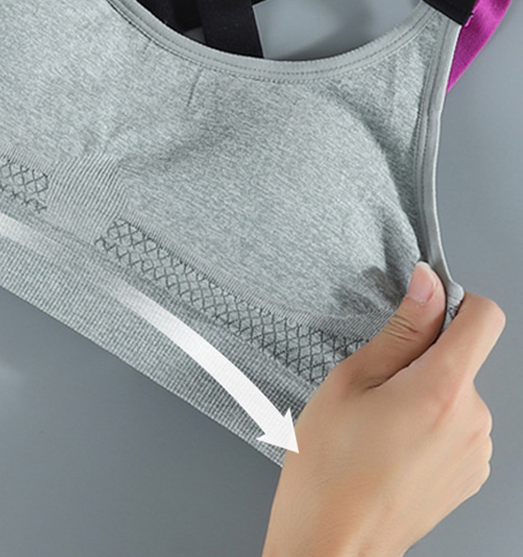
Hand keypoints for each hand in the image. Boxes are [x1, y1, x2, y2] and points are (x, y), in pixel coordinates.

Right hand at [261, 262, 505, 556]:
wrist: (333, 543)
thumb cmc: (329, 466)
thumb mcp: (351, 381)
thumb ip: (401, 330)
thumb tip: (429, 284)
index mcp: (442, 389)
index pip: (485, 318)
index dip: (455, 303)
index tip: (421, 311)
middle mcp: (474, 420)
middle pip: (462, 358)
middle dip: (422, 359)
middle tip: (374, 387)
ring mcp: (477, 452)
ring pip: (457, 394)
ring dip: (425, 394)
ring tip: (378, 424)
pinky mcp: (471, 475)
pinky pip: (458, 428)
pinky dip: (431, 425)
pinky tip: (391, 447)